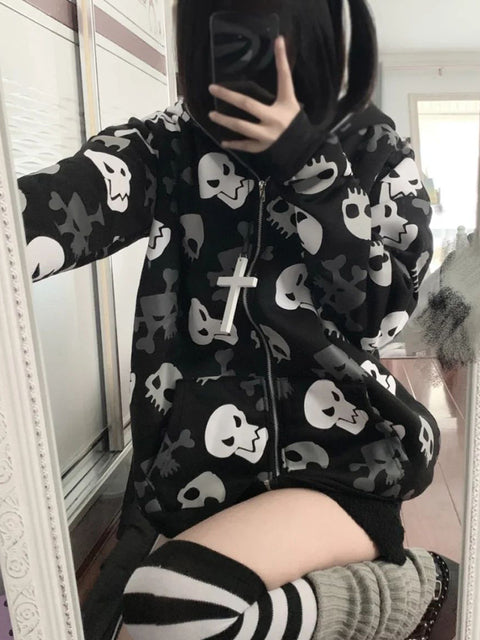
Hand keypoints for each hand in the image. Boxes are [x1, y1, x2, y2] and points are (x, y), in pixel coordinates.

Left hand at [207, 36, 300, 152]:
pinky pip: (246, 145)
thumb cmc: (295, 121)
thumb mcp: (291, 101)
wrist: (304, 147)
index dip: (281, 59)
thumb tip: (280, 46)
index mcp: (284, 104)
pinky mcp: (263, 148)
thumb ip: (284, 79)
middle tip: (212, 88)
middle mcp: (273, 119)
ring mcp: (267, 135)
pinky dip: (234, 144)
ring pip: (242, 127)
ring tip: (212, 115)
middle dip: (229, 96)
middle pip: (247, 105)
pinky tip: (223, 141)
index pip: (283, 77)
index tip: (278, 41)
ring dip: (225, 121)